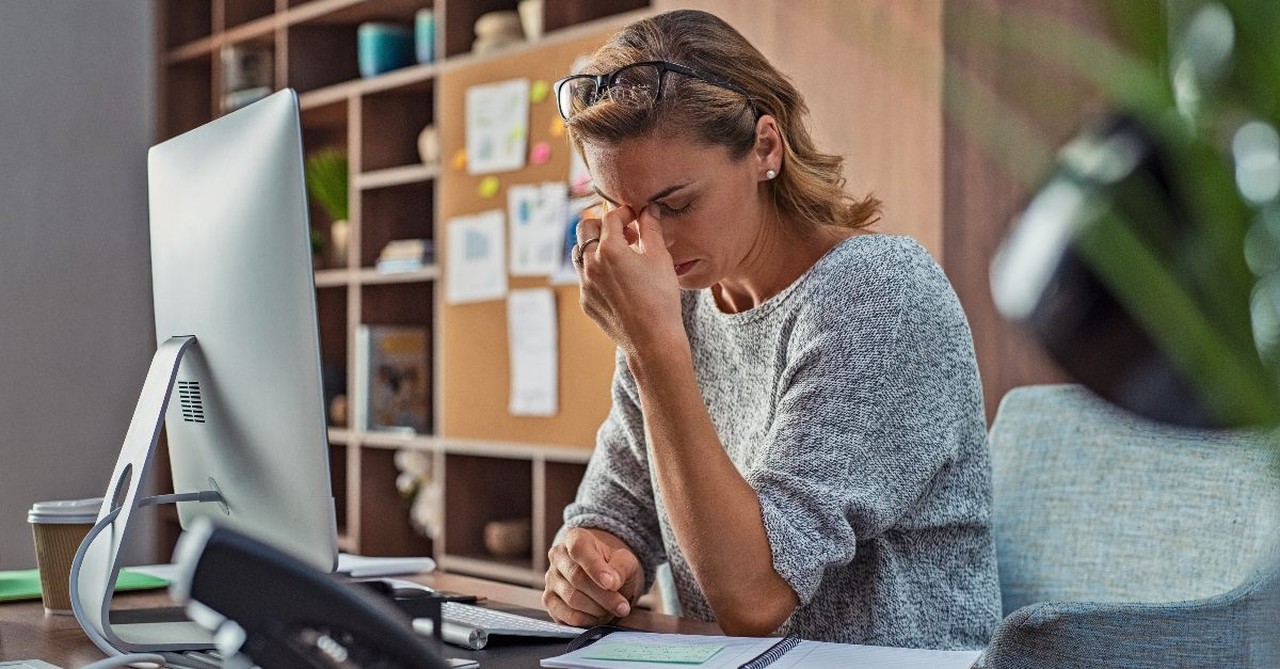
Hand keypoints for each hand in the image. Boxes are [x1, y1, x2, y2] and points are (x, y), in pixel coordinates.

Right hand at [543, 527, 642, 626]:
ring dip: (598, 609)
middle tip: (623, 607)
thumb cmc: (614, 566)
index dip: (595, 568)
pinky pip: (567, 616)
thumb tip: (611, 583)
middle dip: (604, 596)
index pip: (579, 549)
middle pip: (577, 578)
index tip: (611, 585)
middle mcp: (557, 556)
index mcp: (575, 538)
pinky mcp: (549, 601)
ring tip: (613, 610)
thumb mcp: (625, 561)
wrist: (604, 578)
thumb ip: (621, 568)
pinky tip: (600, 617)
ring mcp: (551, 579)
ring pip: (572, 599)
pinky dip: (587, 620)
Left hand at [575, 205, 683, 355]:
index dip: (624, 213)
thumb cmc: (661, 299)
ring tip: (619, 255)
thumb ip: (651, 229)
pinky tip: (618, 279)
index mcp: (609, 249)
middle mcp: (591, 264)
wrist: (652, 341)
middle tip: (625, 233)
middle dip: (603, 224)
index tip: (636, 218)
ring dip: (595, 246)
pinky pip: (584, 277)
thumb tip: (648, 209)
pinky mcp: (585, 301)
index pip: (610, 217)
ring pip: (580, 253)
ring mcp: (585, 284)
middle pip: (584, 228)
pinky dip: (596, 269)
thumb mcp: (660, 258)